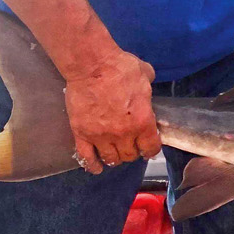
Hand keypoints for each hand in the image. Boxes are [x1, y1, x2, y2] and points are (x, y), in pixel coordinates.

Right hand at [61, 49, 158, 173]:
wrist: (91, 66)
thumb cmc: (120, 68)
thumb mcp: (145, 75)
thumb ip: (149, 86)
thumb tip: (148, 84)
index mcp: (142, 121)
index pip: (151, 147)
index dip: (151, 149)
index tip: (149, 147)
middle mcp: (123, 134)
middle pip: (130, 155)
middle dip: (133, 152)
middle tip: (131, 145)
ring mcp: (101, 136)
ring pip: (111, 159)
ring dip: (115, 158)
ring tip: (116, 152)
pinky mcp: (81, 134)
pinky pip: (86, 158)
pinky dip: (92, 165)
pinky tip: (97, 167)